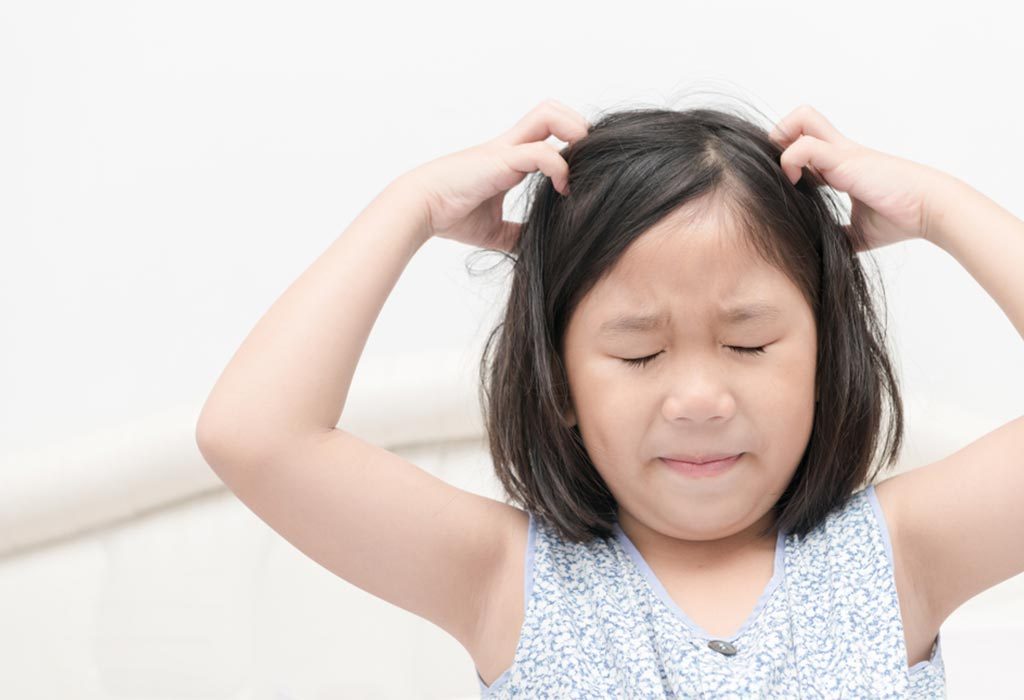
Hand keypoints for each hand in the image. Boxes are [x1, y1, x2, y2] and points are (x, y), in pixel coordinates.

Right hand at [398, 100, 589, 251]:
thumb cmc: (449, 215)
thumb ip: (517, 234)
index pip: (546, 132)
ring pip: (550, 115)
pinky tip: (562, 190)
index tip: (578, 176)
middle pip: (551, 109)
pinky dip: (560, 168)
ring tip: (579, 169)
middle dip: (577, 126)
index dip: (568, 144)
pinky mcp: (501, 160)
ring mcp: (506, 150)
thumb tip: (536, 250)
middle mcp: (510, 147)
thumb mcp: (494, 230)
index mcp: (508, 158)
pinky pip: (542, 152)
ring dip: (574, 135)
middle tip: (585, 160)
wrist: (420, 209)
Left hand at [769, 104, 954, 251]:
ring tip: (788, 179)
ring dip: (781, 145)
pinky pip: (805, 146)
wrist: (930, 210)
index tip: (788, 185)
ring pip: (800, 119)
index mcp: (842, 165)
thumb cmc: (901, 219)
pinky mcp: (845, 159)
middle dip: (779, 136)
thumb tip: (820, 254)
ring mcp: (842, 152)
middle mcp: (840, 152)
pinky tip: (797, 185)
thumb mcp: (858, 232)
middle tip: (781, 171)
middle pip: (802, 117)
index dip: (788, 157)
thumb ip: (837, 235)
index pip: (806, 142)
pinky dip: (790, 162)